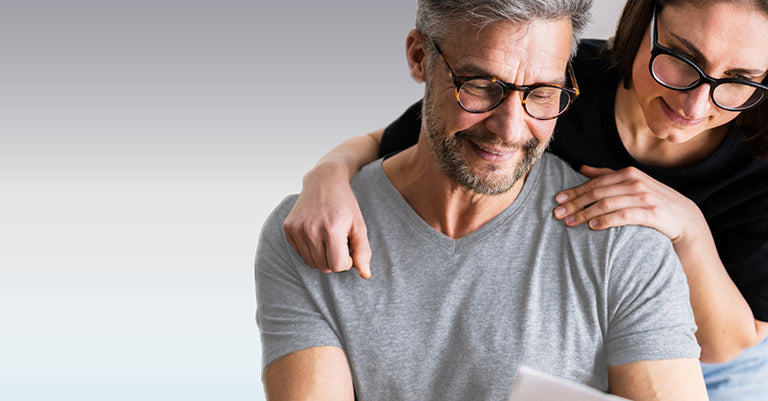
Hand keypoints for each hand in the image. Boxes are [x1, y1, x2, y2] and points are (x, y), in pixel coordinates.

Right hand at [283, 166, 371, 278]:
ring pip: (312, 262)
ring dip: (322, 255)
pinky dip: (310, 248)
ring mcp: (297, 229)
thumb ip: (363, 251)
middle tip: (340, 242)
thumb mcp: (359, 226)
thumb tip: (365, 275)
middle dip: (335, 259)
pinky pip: (301, 253)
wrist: (324, 180)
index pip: (338, 266)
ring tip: (329, 238)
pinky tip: (317, 233)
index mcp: (331, 229)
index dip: (348, 261)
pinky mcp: (288, 228)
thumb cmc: (345, 204)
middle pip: (324, 267)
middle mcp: (311, 230)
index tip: (350, 248)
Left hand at [552, 165, 703, 245]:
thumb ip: (607, 175)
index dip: (574, 191)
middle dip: (574, 203)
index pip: (595, 182)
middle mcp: (635, 182)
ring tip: (569, 223)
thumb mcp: (632, 184)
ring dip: (584, 214)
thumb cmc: (653, 202)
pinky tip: (592, 227)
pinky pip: (622, 216)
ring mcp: (644, 197)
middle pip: (597, 192)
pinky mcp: (650, 213)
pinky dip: (605, 221)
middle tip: (557, 214)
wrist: (685, 220)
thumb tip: (582, 168)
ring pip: (606, 204)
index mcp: (628, 173)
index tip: (557, 200)